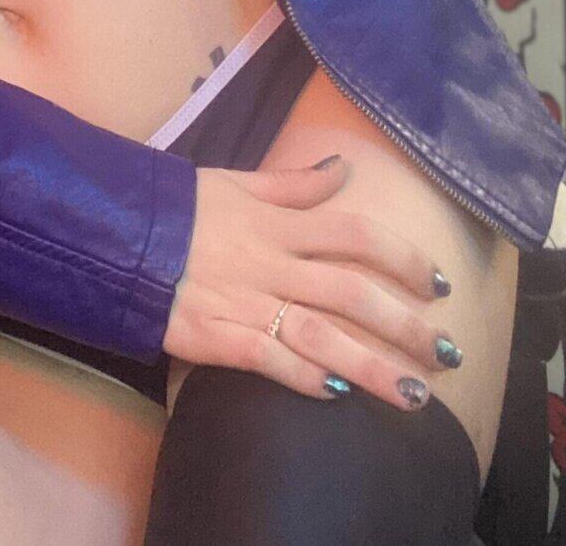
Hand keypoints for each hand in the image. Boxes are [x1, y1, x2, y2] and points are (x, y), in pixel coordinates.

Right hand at [164, 158, 459, 409]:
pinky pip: (269, 360)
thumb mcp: (236, 182)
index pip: (356, 235)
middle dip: (406, 326)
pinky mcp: (216, 336)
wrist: (117, 235)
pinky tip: (337, 396)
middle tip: (448, 353)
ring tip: (417, 396)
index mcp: (278, 223)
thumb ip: (294, 184)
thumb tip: (344, 168)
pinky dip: (305, 378)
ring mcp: (245, 302)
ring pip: (322, 337)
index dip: (403, 259)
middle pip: (352, 294)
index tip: (439, 284)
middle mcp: (271, 263)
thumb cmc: (180, 208)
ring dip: (373, 369)